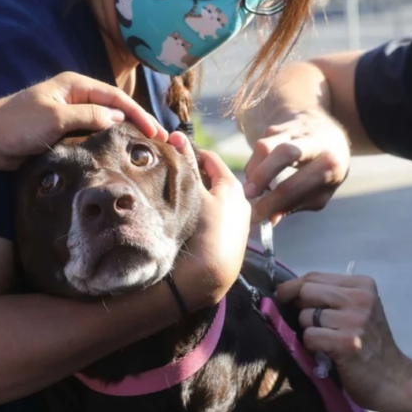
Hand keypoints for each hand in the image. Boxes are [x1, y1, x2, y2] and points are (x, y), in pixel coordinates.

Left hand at [0, 72, 167, 169]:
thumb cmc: (16, 124)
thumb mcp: (56, 118)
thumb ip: (89, 116)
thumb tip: (118, 117)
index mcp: (74, 85)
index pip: (116, 96)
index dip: (138, 113)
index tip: (155, 132)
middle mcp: (74, 97)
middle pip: (113, 108)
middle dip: (136, 122)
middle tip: (158, 141)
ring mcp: (67, 115)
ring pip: (103, 123)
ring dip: (121, 134)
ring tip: (142, 150)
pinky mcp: (60, 133)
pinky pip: (89, 137)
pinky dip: (104, 144)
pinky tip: (115, 156)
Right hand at [168, 132, 250, 309]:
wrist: (210, 275)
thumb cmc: (203, 229)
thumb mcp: (192, 193)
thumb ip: (185, 164)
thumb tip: (177, 136)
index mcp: (233, 186)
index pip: (210, 158)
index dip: (189, 152)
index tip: (171, 152)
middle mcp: (241, 200)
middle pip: (212, 178)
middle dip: (192, 173)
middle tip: (170, 174)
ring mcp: (238, 220)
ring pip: (213, 197)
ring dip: (197, 193)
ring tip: (176, 195)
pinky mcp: (233, 238)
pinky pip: (215, 215)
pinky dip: (203, 211)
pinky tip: (188, 216)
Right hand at [243, 110, 350, 223]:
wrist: (329, 134)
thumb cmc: (324, 172)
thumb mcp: (320, 192)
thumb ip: (295, 204)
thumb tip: (270, 219)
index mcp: (330, 164)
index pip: (295, 185)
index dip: (272, 203)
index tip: (256, 217)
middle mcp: (315, 142)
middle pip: (284, 153)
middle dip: (262, 176)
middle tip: (247, 195)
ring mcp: (295, 131)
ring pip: (266, 145)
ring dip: (254, 169)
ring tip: (250, 189)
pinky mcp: (279, 126)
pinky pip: (261, 145)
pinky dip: (255, 163)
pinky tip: (256, 177)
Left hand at [277, 273, 411, 411]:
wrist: (392, 377)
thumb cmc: (369, 342)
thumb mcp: (357, 309)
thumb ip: (330, 295)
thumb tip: (288, 291)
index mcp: (362, 285)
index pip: (314, 276)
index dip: (293, 287)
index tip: (284, 297)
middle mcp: (360, 298)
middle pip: (307, 291)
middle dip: (300, 308)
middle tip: (310, 324)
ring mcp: (355, 320)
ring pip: (306, 316)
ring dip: (308, 331)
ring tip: (326, 340)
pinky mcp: (347, 343)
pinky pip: (310, 337)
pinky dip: (312, 346)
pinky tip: (327, 351)